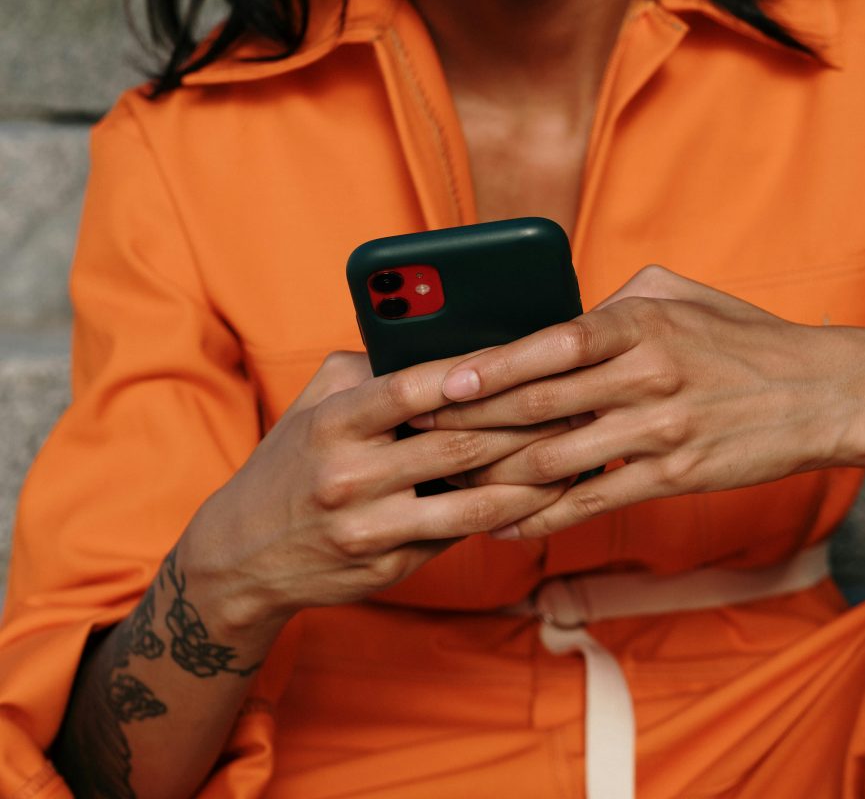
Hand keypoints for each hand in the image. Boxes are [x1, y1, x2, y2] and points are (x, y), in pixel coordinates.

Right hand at [177, 351, 569, 646]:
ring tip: (577, 452)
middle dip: (526, 423)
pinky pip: (461, 537)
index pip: (410, 388)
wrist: (239, 558)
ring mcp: (369, 528)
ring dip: (534, 477)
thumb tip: (442, 344)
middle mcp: (347, 476)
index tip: (522, 355)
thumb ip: (368, 372)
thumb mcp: (312, 408)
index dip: (470, 372)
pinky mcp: (387, 567)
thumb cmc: (290, 466)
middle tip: (578, 401)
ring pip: (473, 501)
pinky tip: (545, 497)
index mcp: (331, 423)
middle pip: (458, 444)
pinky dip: (508, 515)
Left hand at [409, 266, 858, 538]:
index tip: (437, 381)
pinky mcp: (672, 477)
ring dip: (494, 476)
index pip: (546, 345)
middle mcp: (643, 376)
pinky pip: (591, 501)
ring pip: (554, 460)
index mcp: (638, 324)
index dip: (487, 367)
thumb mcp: (682, 296)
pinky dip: (542, 517)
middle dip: (469, 424)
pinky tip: (504, 524)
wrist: (820, 395)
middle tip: (418, 435)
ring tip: (446, 483)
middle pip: (536, 407)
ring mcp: (657, 431)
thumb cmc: (745, 339)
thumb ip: (615, 302)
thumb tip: (559, 316)